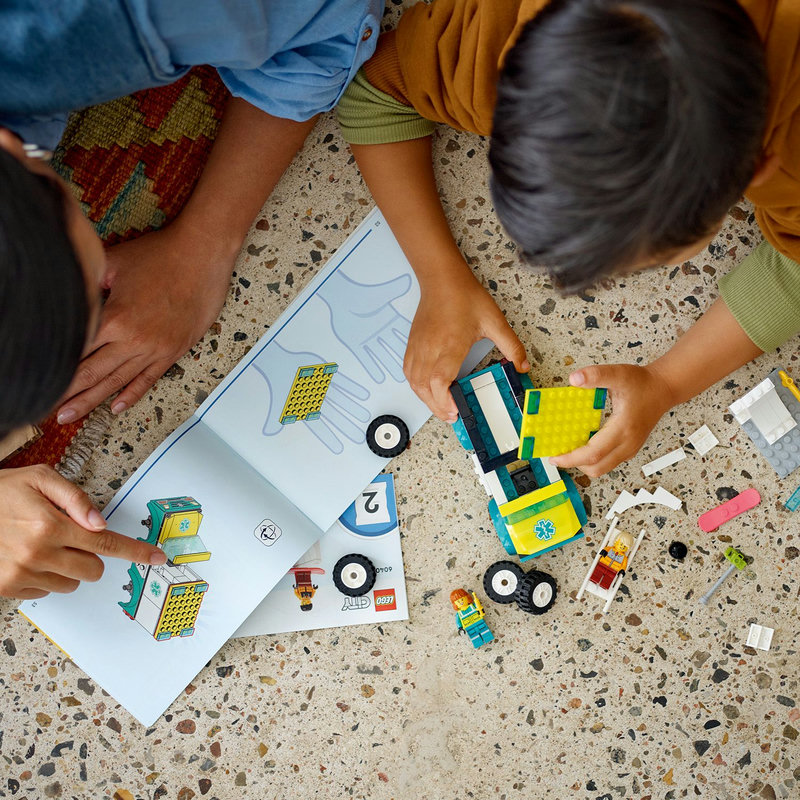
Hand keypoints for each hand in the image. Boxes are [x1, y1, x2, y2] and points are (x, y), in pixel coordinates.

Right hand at [0, 465, 165, 598]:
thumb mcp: (40, 479)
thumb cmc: (1, 492)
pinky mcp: (7, 588)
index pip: (105, 544)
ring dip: (67, 567)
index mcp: (50, 525)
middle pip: (93, 570)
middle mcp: (37, 554)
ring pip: (71, 583)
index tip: (158, 557)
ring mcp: (21, 574)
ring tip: (44, 545)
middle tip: (70, 537)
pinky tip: (28, 557)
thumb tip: (101, 522)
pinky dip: (45, 577)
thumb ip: (75, 499)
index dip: (135, 551)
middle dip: (90, 555)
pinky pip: (46, 592)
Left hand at [57, 224, 233, 422]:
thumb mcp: (114, 263)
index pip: (77, 351)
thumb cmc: (159, 255)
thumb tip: (72, 296)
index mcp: (114, 318)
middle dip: (70, 394)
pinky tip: (116, 408)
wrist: (202, 256)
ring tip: (73, 416)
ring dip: (93, 400)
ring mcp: (155, 348)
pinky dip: (132, 395)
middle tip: (52, 411)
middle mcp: (133, 340)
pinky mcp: (173, 350)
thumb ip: (89, 284)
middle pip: (93, 373)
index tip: (44, 380)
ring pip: (118, 381)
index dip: (58, 368)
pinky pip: (149, 378)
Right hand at [252, 342, 370, 454]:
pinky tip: (363, 396)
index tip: (339, 449)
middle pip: (335, 416)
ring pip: (341, 401)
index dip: (329, 437)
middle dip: (346, 426)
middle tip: (359, 437)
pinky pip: (342, 383)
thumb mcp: (278, 404)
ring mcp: (324, 389)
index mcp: (307, 409)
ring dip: (352, 409)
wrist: (280, 364)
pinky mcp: (327, 376)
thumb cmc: (280, 385)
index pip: (319, 427)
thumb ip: (275, 419)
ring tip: (365, 417)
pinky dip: (352, 389)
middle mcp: (318, 401)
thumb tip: (268, 432)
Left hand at [316, 269, 412, 382]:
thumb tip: (408, 282)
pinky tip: (380, 378)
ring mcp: (371, 339)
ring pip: (384, 356)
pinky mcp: (358, 344)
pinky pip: (367, 358)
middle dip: (409, 360)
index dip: (419, 343)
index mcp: (390, 319)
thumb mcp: (381, 293)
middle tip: (420, 372)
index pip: (405, 333)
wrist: (339, 298)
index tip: (429, 351)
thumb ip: (395, 288)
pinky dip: (373, 367)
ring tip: (401, 378)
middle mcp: (382, 331)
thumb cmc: (359, 294)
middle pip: (397, 347)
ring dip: (391, 367)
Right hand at [404, 271, 527, 421]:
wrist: (442, 279)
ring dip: (426, 399)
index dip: (444, 400)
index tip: (456, 410)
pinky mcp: (412, 345)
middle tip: (452, 417)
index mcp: (450, 345)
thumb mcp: (495, 321)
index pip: (439, 380)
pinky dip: (416, 386)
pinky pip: (408, 372)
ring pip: (414, 382)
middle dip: (437, 407)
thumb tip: (523, 366)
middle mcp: (430, 348)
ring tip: (442, 408)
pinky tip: (427, 390)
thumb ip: (511, 346)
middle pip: (425, 388)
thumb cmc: (464, 296)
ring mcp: (418, 347)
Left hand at [549, 364, 675, 476]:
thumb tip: (574, 379)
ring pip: (603, 468)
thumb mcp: (618, 374)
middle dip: (574, 464)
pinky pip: (608, 462)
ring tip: (568, 449)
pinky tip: (584, 444)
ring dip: (584, 463)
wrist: (663, 389)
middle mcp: (627, 444)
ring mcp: (630, 449)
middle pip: (597, 467)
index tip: (555, 458)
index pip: (594, 454)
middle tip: (557, 454)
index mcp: (623, 429)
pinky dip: (594, 459)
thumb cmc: (642, 383)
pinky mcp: (629, 449)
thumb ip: (596, 375)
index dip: (571, 459)